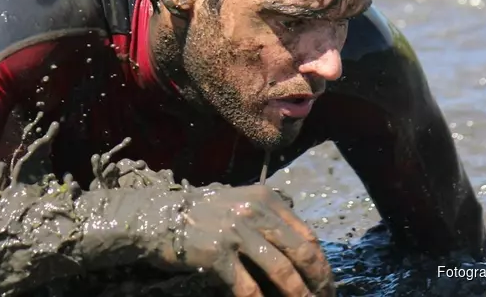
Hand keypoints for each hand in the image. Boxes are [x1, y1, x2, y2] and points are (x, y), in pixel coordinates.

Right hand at [152, 184, 334, 296]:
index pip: (306, 235)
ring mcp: (236, 232)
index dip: (322, 264)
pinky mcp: (218, 254)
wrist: (158, 217)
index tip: (326, 285)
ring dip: (299, 296)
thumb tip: (304, 254)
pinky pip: (249, 289)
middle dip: (318, 282)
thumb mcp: (241, 205)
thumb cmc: (203, 215)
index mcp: (266, 198)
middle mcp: (255, 211)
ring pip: (282, 272)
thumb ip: (269, 220)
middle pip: (301, 253)